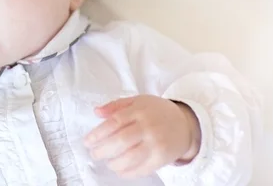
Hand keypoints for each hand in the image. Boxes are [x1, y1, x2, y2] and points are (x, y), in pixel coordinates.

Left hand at [84, 95, 200, 178]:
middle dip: (103, 150)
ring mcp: (156, 143)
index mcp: (139, 110)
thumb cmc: (157, 111)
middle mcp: (148, 126)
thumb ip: (116, 106)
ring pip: (130, 157)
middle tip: (94, 153)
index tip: (87, 141)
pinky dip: (128, 172)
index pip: (114, 122)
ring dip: (114, 163)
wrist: (185, 123)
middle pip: (120, 141)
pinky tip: (120, 170)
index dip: (98, 134)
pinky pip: (143, 168)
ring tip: (107, 162)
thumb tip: (96, 112)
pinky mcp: (162, 158)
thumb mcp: (137, 101)